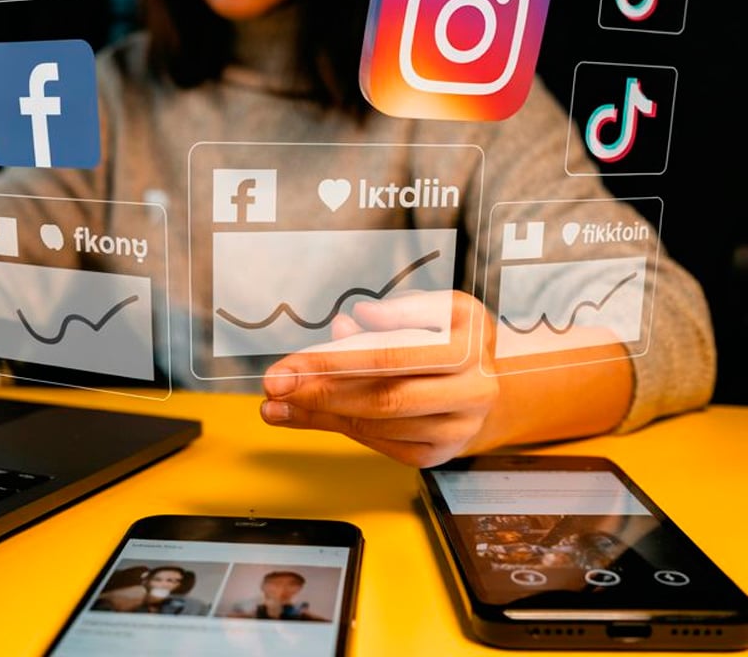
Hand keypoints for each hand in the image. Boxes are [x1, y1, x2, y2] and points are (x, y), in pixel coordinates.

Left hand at [259, 290, 499, 467]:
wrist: (486, 380)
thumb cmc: (451, 335)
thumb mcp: (436, 307)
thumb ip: (395, 312)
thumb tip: (350, 324)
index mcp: (468, 345)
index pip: (389, 356)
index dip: (334, 362)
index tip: (289, 366)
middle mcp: (472, 392)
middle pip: (383, 399)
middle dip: (320, 393)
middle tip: (273, 388)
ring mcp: (457, 430)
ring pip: (378, 425)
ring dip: (320, 415)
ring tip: (277, 404)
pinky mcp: (439, 454)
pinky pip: (382, 444)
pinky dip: (342, 429)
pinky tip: (307, 416)